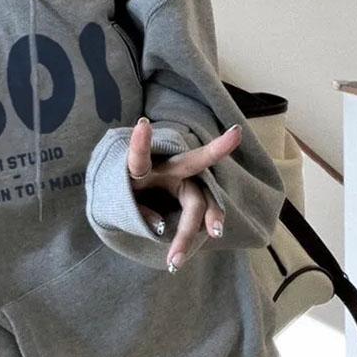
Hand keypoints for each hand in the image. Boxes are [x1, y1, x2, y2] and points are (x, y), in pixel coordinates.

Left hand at [127, 116, 242, 271]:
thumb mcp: (120, 207)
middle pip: (191, 162)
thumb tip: (161, 227)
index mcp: (141, 169)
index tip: (143, 125)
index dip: (139, 143)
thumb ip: (136, 213)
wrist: (132, 202)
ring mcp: (183, 184)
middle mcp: (166, 170)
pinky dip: (209, 222)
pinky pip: (205, 210)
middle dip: (214, 148)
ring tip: (215, 231)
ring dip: (206, 217)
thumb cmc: (124, 198)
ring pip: (199, 198)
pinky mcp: (192, 199)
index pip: (139, 157)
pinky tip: (213, 231)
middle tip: (236, 134)